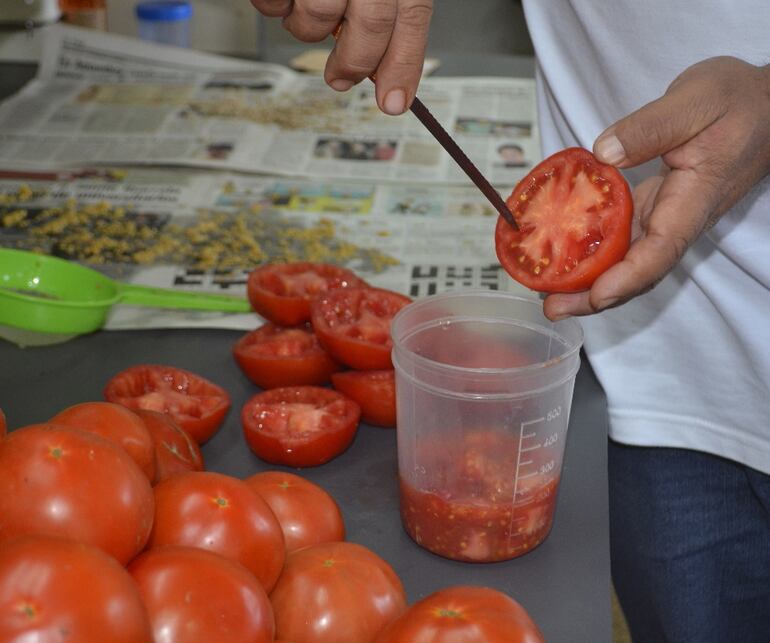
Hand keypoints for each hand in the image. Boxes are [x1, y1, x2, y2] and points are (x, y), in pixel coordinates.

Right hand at [250, 0, 432, 114]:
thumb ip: (383, 14)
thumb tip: (381, 68)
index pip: (411, 16)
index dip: (404, 65)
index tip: (393, 103)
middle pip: (370, 25)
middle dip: (354, 62)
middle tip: (341, 78)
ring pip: (318, 18)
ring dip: (307, 28)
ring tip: (305, 4)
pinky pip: (273, 4)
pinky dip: (274, 6)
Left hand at [544, 56, 769, 320]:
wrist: (766, 104)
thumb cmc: (737, 100)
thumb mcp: (695, 100)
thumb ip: (650, 127)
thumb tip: (603, 154)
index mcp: (694, 197)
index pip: (662, 248)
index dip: (628, 277)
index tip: (596, 295)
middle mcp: (680, 217)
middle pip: (639, 269)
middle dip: (596, 296)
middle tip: (552, 308)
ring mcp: (668, 215)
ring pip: (630, 260)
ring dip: (590, 282)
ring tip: (548, 293)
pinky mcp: (657, 207)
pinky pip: (625, 240)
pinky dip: (595, 253)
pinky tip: (564, 256)